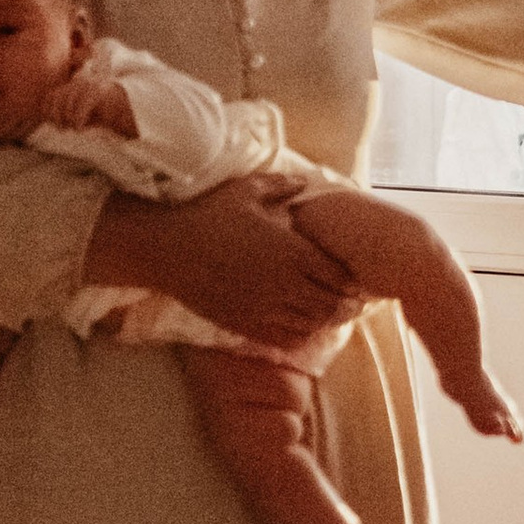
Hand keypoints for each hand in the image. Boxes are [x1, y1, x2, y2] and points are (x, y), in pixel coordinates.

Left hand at [45, 70, 137, 138]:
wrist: (132, 111)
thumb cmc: (106, 116)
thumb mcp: (83, 115)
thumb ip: (68, 114)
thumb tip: (51, 121)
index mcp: (75, 87)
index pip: (51, 94)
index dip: (47, 109)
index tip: (52, 123)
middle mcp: (81, 83)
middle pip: (57, 96)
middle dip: (56, 115)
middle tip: (62, 128)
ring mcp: (91, 85)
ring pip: (68, 99)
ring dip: (67, 117)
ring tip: (73, 128)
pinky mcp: (100, 92)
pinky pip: (82, 104)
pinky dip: (77, 119)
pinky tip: (79, 128)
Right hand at [87, 179, 363, 347]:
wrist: (168, 250)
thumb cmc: (209, 216)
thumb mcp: (247, 191)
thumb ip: (281, 186)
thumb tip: (304, 184)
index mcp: (291, 251)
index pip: (339, 276)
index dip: (352, 281)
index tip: (355, 280)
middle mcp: (284, 284)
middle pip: (332, 306)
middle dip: (346, 305)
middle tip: (351, 302)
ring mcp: (265, 308)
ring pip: (313, 325)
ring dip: (325, 322)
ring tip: (329, 314)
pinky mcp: (246, 325)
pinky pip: (286, 339)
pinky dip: (301, 336)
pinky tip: (300, 325)